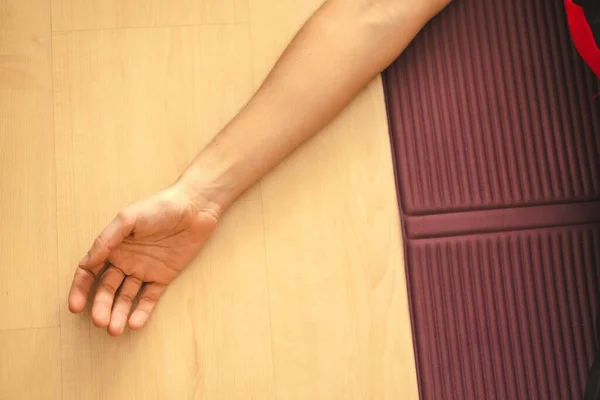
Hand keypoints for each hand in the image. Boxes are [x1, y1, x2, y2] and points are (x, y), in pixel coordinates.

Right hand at [68, 184, 218, 335]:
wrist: (194, 208)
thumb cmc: (160, 207)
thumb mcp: (129, 218)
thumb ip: (107, 240)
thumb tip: (87, 262)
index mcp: (113, 247)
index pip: (89, 272)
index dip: (80, 289)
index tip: (76, 306)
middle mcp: (125, 261)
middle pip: (107, 289)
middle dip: (101, 306)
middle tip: (100, 321)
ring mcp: (144, 270)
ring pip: (126, 297)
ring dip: (119, 313)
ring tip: (115, 329)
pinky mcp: (163, 277)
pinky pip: (150, 297)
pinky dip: (142, 312)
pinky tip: (134, 323)